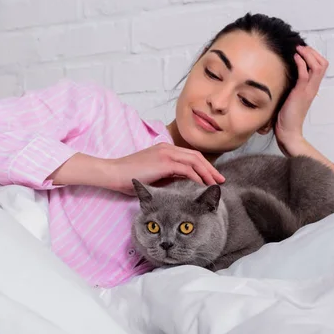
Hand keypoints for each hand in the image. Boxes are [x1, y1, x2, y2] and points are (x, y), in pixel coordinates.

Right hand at [108, 143, 225, 195]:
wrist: (114, 173)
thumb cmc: (129, 177)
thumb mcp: (153, 175)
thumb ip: (168, 175)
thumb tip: (183, 182)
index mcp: (165, 149)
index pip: (190, 155)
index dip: (203, 165)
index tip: (211, 177)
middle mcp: (167, 148)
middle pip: (196, 156)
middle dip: (210, 168)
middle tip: (220, 180)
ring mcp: (166, 154)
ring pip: (195, 161)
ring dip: (207, 172)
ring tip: (215, 184)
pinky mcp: (164, 162)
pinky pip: (187, 169)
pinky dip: (197, 177)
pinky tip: (202, 185)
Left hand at [275, 45, 328, 153]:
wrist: (289, 132)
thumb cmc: (287, 116)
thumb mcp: (291, 97)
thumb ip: (293, 86)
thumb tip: (285, 75)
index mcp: (312, 88)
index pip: (321, 66)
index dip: (313, 55)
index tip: (302, 50)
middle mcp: (313, 87)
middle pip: (323, 63)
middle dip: (312, 52)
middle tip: (300, 47)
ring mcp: (308, 90)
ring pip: (318, 66)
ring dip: (308, 54)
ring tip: (298, 49)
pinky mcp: (301, 93)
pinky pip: (305, 73)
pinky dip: (301, 62)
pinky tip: (294, 57)